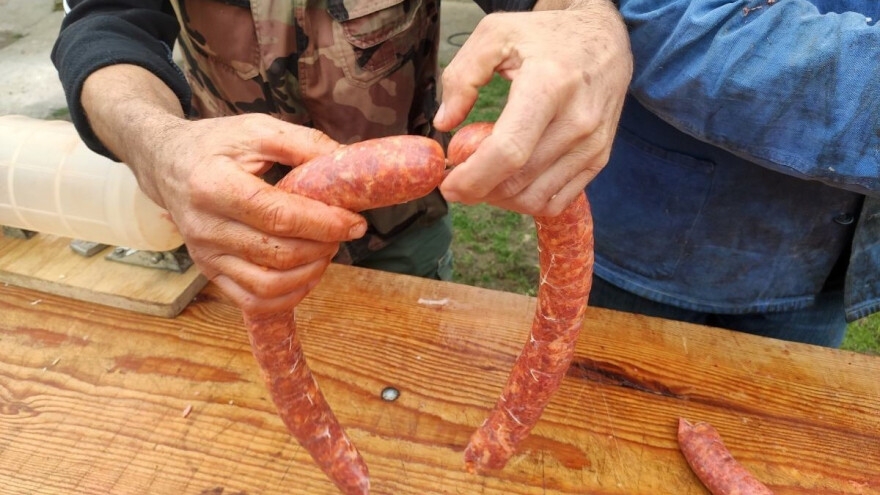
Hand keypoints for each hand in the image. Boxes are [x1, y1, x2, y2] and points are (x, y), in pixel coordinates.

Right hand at [142, 114, 367, 314]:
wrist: (167, 164)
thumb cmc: (216, 145)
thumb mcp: (257, 129)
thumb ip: (304, 143)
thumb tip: (349, 162)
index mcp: (214, 185)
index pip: (279, 216)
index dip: (324, 223)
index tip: (355, 221)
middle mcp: (205, 226)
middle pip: (278, 253)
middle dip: (324, 246)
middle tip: (343, 230)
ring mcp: (205, 255)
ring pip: (269, 284)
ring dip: (311, 272)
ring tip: (326, 249)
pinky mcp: (209, 272)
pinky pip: (254, 300)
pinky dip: (290, 294)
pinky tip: (308, 272)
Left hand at [434, 0, 631, 215]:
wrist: (605, 40)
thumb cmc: (546, 37)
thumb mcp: (496, 34)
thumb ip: (462, 76)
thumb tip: (445, 123)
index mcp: (548, 86)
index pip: (508, 151)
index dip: (473, 177)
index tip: (448, 184)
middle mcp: (577, 120)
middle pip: (518, 181)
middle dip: (478, 190)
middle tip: (458, 179)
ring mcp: (592, 144)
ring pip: (535, 199)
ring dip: (500, 200)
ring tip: (483, 179)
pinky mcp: (598, 158)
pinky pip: (557, 202)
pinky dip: (526, 202)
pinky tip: (510, 183)